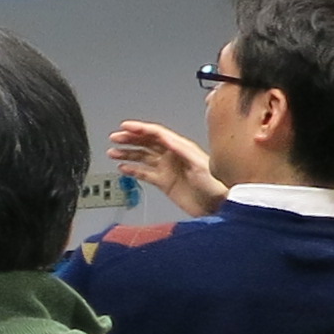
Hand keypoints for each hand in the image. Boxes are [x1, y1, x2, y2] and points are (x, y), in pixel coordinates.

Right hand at [107, 118, 224, 215]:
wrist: (220, 206)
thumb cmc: (216, 185)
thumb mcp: (201, 164)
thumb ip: (182, 151)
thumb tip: (166, 139)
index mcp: (180, 148)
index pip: (156, 133)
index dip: (140, 129)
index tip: (125, 127)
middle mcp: (172, 156)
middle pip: (146, 143)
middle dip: (130, 139)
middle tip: (115, 138)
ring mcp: (168, 169)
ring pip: (143, 157)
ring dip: (128, 154)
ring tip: (113, 153)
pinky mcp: (165, 183)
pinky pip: (145, 173)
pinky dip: (133, 170)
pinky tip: (123, 168)